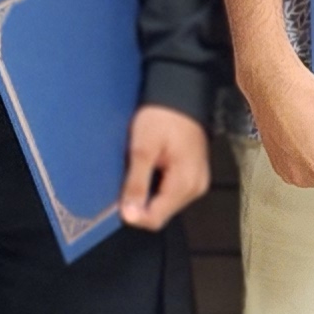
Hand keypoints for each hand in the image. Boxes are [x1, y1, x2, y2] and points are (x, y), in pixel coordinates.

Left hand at [118, 105, 209, 230]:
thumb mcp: (142, 149)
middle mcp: (195, 189)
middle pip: (160, 213)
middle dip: (139, 202)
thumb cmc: (162, 117)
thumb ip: (137, 184)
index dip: (133, 214)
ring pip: (164, 204)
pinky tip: (148, 168)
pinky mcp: (191, 176)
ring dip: (147, 194)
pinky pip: (169, 192)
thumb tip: (129, 215)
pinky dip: (155, 186)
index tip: (118, 199)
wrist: (180, 94)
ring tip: (138, 169)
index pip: (155, 219)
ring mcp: (195, 183)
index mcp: (185, 184)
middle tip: (127, 176)